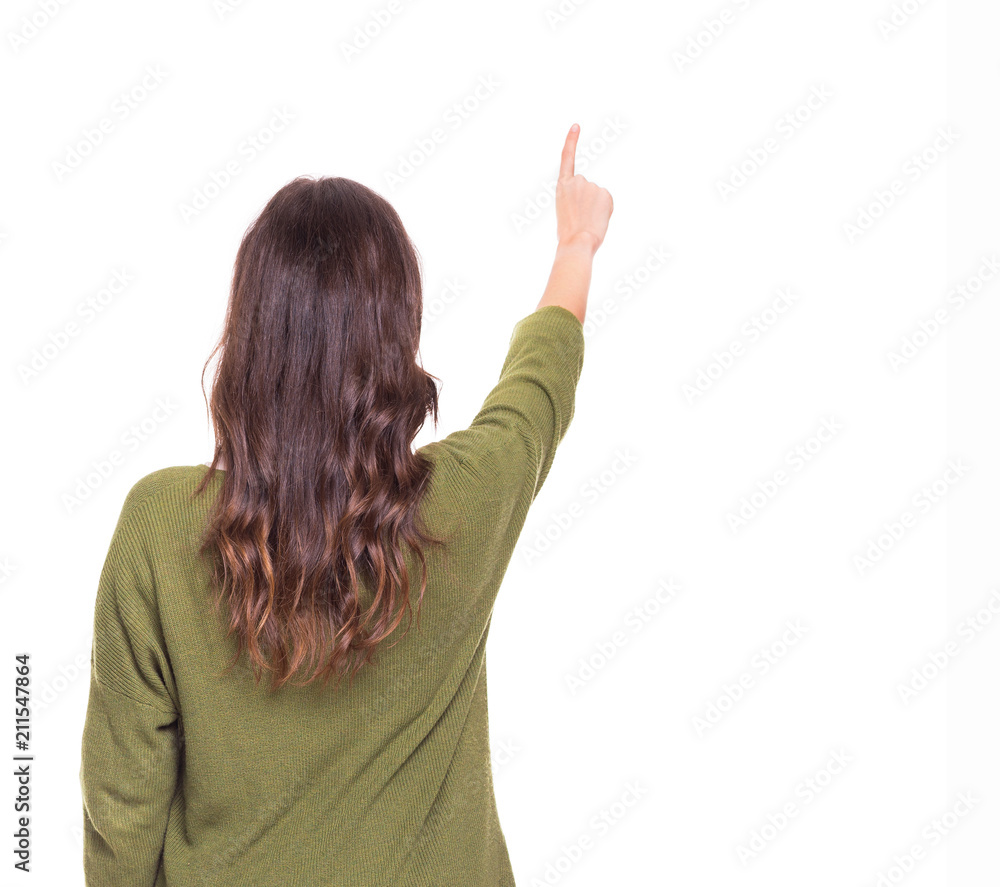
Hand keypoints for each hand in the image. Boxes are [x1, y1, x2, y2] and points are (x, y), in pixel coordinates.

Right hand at [555, 124, 613, 252]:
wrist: (577, 241)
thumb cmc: (569, 233)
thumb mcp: (566, 211)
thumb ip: (577, 199)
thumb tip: (594, 198)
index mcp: (562, 186)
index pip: (567, 158)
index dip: (571, 141)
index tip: (576, 126)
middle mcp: (577, 181)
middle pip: (586, 189)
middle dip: (587, 202)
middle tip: (581, 218)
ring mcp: (592, 185)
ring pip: (597, 196)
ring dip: (595, 208)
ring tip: (588, 221)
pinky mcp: (605, 193)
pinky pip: (606, 201)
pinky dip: (604, 211)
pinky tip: (597, 219)